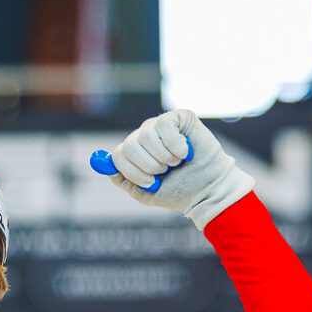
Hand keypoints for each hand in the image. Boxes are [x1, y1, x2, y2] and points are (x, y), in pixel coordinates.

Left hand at [102, 109, 253, 228]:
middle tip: (165, 172)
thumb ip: (124, 180)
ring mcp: (161, 125)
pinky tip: (186, 152)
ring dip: (164, 157)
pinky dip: (176, 146)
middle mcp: (144, 136)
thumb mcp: (146, 193)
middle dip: (148, 166)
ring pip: (146, 136)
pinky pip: (165, 126)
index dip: (133, 172)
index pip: (118, 156)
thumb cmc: (179, 192)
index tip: (150, 182)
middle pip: (129, 146)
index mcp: (135, 153)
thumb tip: (105, 164)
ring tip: (177, 163)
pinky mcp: (179, 117)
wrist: (207, 190)